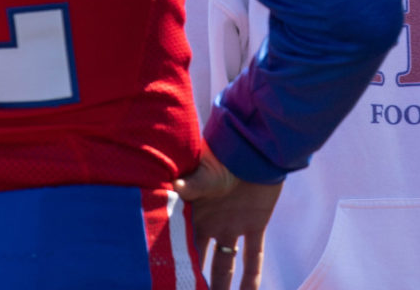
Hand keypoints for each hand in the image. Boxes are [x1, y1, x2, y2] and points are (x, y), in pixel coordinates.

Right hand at [174, 141, 282, 289]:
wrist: (256, 144)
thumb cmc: (225, 153)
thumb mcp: (205, 172)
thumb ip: (191, 185)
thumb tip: (172, 188)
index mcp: (193, 211)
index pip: (178, 242)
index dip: (171, 261)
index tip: (163, 278)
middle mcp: (209, 222)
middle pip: (198, 259)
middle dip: (191, 279)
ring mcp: (232, 225)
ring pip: (224, 266)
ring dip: (220, 287)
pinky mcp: (255, 223)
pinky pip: (254, 257)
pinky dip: (253, 278)